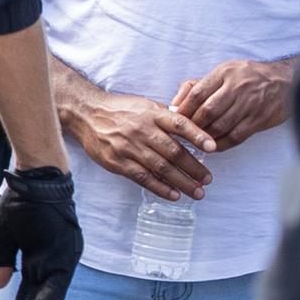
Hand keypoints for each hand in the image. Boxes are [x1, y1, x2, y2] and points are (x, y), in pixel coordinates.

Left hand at [0, 164, 82, 299]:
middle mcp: (63, 264)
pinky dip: (29, 298)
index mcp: (57, 259)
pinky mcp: (54, 257)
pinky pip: (42, 284)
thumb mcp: (4, 229)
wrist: (43, 178)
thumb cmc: (25, 201)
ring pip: (44, 295)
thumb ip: (0, 259)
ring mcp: (60, 261)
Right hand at [57, 82, 217, 200]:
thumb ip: (167, 117)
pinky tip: (174, 195)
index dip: (197, 136)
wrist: (86, 114)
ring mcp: (129, 147)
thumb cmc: (120, 110)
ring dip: (182, 182)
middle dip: (194, 168)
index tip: (213, 148)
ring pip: (161, 168)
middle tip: (208, 179)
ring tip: (198, 191)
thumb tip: (195, 127)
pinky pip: (143, 177)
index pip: (179, 124)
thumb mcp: (145, 105)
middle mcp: (142, 130)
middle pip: (174, 152)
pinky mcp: (118, 162)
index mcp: (152, 114)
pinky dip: (160, 188)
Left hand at [172, 58, 293, 151]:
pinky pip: (236, 136)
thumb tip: (174, 105)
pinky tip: (213, 146)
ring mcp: (250, 104)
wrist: (286, 81)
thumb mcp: (222, 72)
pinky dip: (221, 144)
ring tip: (197, 140)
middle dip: (193, 124)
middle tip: (184, 133)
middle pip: (208, 111)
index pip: (197, 93)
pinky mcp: (260, 119)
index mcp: (224, 73)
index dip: (183, 109)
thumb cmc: (247, 77)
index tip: (175, 119)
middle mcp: (237, 88)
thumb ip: (196, 86)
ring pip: (221, 125)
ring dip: (205, 136)